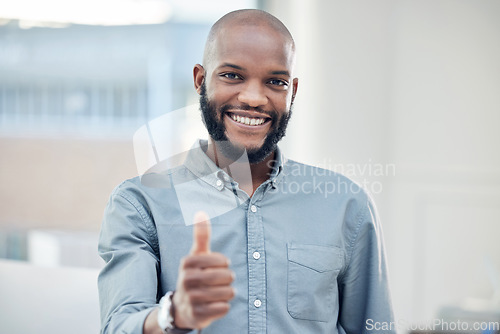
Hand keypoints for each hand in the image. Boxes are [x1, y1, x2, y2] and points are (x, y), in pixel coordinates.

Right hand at [172, 212, 234, 328]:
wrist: (182, 307)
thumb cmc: (195, 275)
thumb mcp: (197, 255)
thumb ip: (201, 235)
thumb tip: (200, 212)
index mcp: (187, 262)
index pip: (222, 260)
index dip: (224, 264)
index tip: (217, 266)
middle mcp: (186, 280)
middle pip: (227, 277)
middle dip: (228, 279)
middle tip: (218, 282)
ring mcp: (191, 298)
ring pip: (228, 293)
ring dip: (227, 293)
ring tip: (216, 293)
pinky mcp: (197, 315)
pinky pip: (224, 308)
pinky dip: (223, 307)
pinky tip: (214, 305)